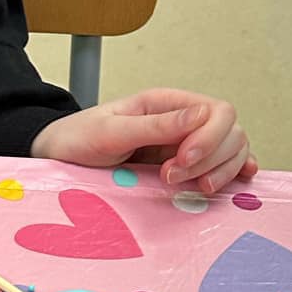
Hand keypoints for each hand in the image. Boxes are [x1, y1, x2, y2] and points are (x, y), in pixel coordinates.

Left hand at [30, 88, 256, 195]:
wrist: (59, 157)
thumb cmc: (78, 138)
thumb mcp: (111, 131)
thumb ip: (155, 125)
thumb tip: (200, 116)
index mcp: (167, 103)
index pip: (218, 111)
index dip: (210, 139)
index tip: (181, 161)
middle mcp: (183, 121)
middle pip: (232, 132)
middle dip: (212, 159)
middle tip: (172, 178)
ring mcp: (187, 145)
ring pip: (233, 150)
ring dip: (221, 171)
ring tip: (191, 187)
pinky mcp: (186, 168)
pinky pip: (223, 166)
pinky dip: (232, 174)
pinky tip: (232, 183)